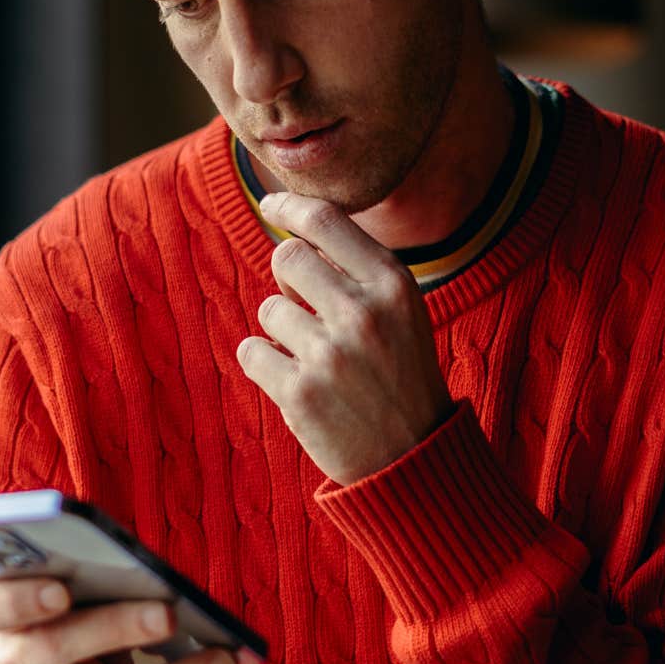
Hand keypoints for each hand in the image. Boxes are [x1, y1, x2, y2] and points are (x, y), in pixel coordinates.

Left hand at [238, 192, 453, 484]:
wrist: (413, 458)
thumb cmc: (400, 375)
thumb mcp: (401, 311)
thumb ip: (358, 269)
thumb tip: (292, 231)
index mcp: (393, 284)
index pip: (326, 220)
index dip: (289, 206)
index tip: (270, 205)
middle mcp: (363, 312)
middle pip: (287, 256)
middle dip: (286, 278)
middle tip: (304, 306)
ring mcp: (331, 353)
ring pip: (268, 310)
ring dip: (280, 332)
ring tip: (315, 360)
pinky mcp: (300, 393)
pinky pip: (251, 351)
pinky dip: (264, 365)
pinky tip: (297, 383)